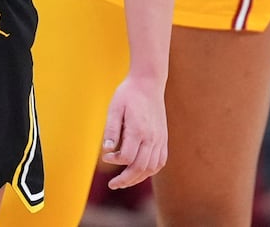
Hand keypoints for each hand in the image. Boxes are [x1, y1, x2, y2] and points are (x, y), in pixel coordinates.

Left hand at [100, 72, 167, 189]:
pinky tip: (140, 171)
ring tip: (125, 181)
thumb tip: (107, 150)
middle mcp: (152, 137)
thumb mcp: (114, 108)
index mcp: (138, 130)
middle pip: (141, 168)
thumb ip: (111, 129)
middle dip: (126, 180)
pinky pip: (160, 162)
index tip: (106, 156)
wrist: (149, 83)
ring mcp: (160, 139)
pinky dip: (150, 171)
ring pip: (152, 168)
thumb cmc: (128, 95)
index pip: (127, 157)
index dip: (115, 161)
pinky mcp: (164, 139)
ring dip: (138, 178)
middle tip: (113, 184)